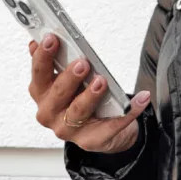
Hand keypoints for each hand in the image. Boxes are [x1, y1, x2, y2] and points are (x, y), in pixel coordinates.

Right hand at [27, 32, 151, 154]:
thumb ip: (54, 62)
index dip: (42, 57)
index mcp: (42, 95)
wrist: (102, 129)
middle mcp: (50, 114)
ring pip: (79, 111)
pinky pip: (112, 125)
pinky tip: (141, 98)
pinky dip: (129, 111)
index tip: (50, 38)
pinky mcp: (92, 141)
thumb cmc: (81, 97)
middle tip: (82, 63)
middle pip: (57, 94)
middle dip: (69, 77)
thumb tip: (39, 41)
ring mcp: (70, 130)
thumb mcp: (65, 79)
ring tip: (101, 81)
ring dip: (90, 95)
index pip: (38, 75)